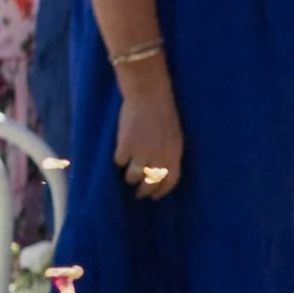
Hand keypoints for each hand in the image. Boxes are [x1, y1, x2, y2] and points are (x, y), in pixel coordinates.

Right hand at [114, 73, 184, 199]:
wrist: (149, 96)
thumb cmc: (163, 113)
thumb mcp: (174, 136)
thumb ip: (169, 154)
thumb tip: (162, 171)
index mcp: (174, 153)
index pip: (170, 181)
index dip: (161, 191)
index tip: (154, 197)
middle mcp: (159, 156)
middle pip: (150, 183)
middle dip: (143, 190)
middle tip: (138, 192)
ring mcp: (141, 152)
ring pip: (132, 177)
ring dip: (130, 178)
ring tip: (128, 175)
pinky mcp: (125, 146)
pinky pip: (119, 162)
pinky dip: (119, 161)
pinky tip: (120, 156)